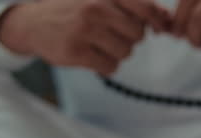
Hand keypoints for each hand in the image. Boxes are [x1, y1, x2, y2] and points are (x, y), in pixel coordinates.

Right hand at [0, 0, 170, 74]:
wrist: (33, 23)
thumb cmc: (75, 11)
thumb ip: (134, 7)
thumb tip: (167, 20)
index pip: (145, 7)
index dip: (158, 21)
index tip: (160, 29)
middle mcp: (95, 7)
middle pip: (138, 34)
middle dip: (130, 38)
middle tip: (113, 35)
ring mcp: (85, 30)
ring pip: (125, 52)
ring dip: (117, 53)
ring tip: (99, 45)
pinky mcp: (76, 52)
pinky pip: (110, 67)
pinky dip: (105, 66)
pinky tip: (92, 57)